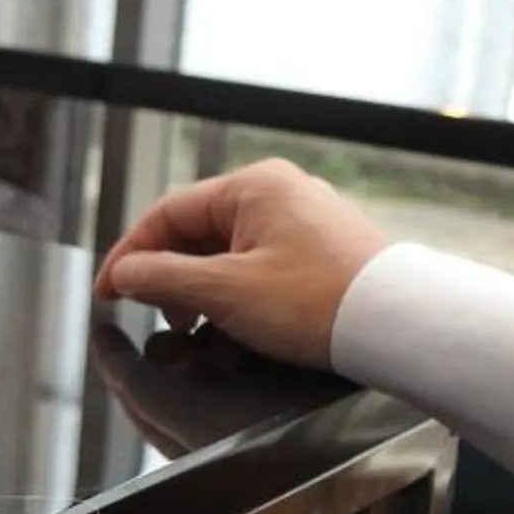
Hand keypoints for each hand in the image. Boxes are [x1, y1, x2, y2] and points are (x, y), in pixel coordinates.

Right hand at [93, 159, 387, 368]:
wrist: (403, 327)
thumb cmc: (320, 302)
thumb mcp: (224, 293)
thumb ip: (162, 278)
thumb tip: (125, 273)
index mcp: (253, 186)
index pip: (167, 213)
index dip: (129, 256)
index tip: (109, 291)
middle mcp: (280, 191)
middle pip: (197, 230)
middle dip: (168, 276)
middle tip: (154, 315)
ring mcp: (306, 219)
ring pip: (229, 249)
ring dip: (201, 288)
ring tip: (196, 327)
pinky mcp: (325, 249)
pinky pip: (261, 261)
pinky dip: (235, 290)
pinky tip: (235, 321)